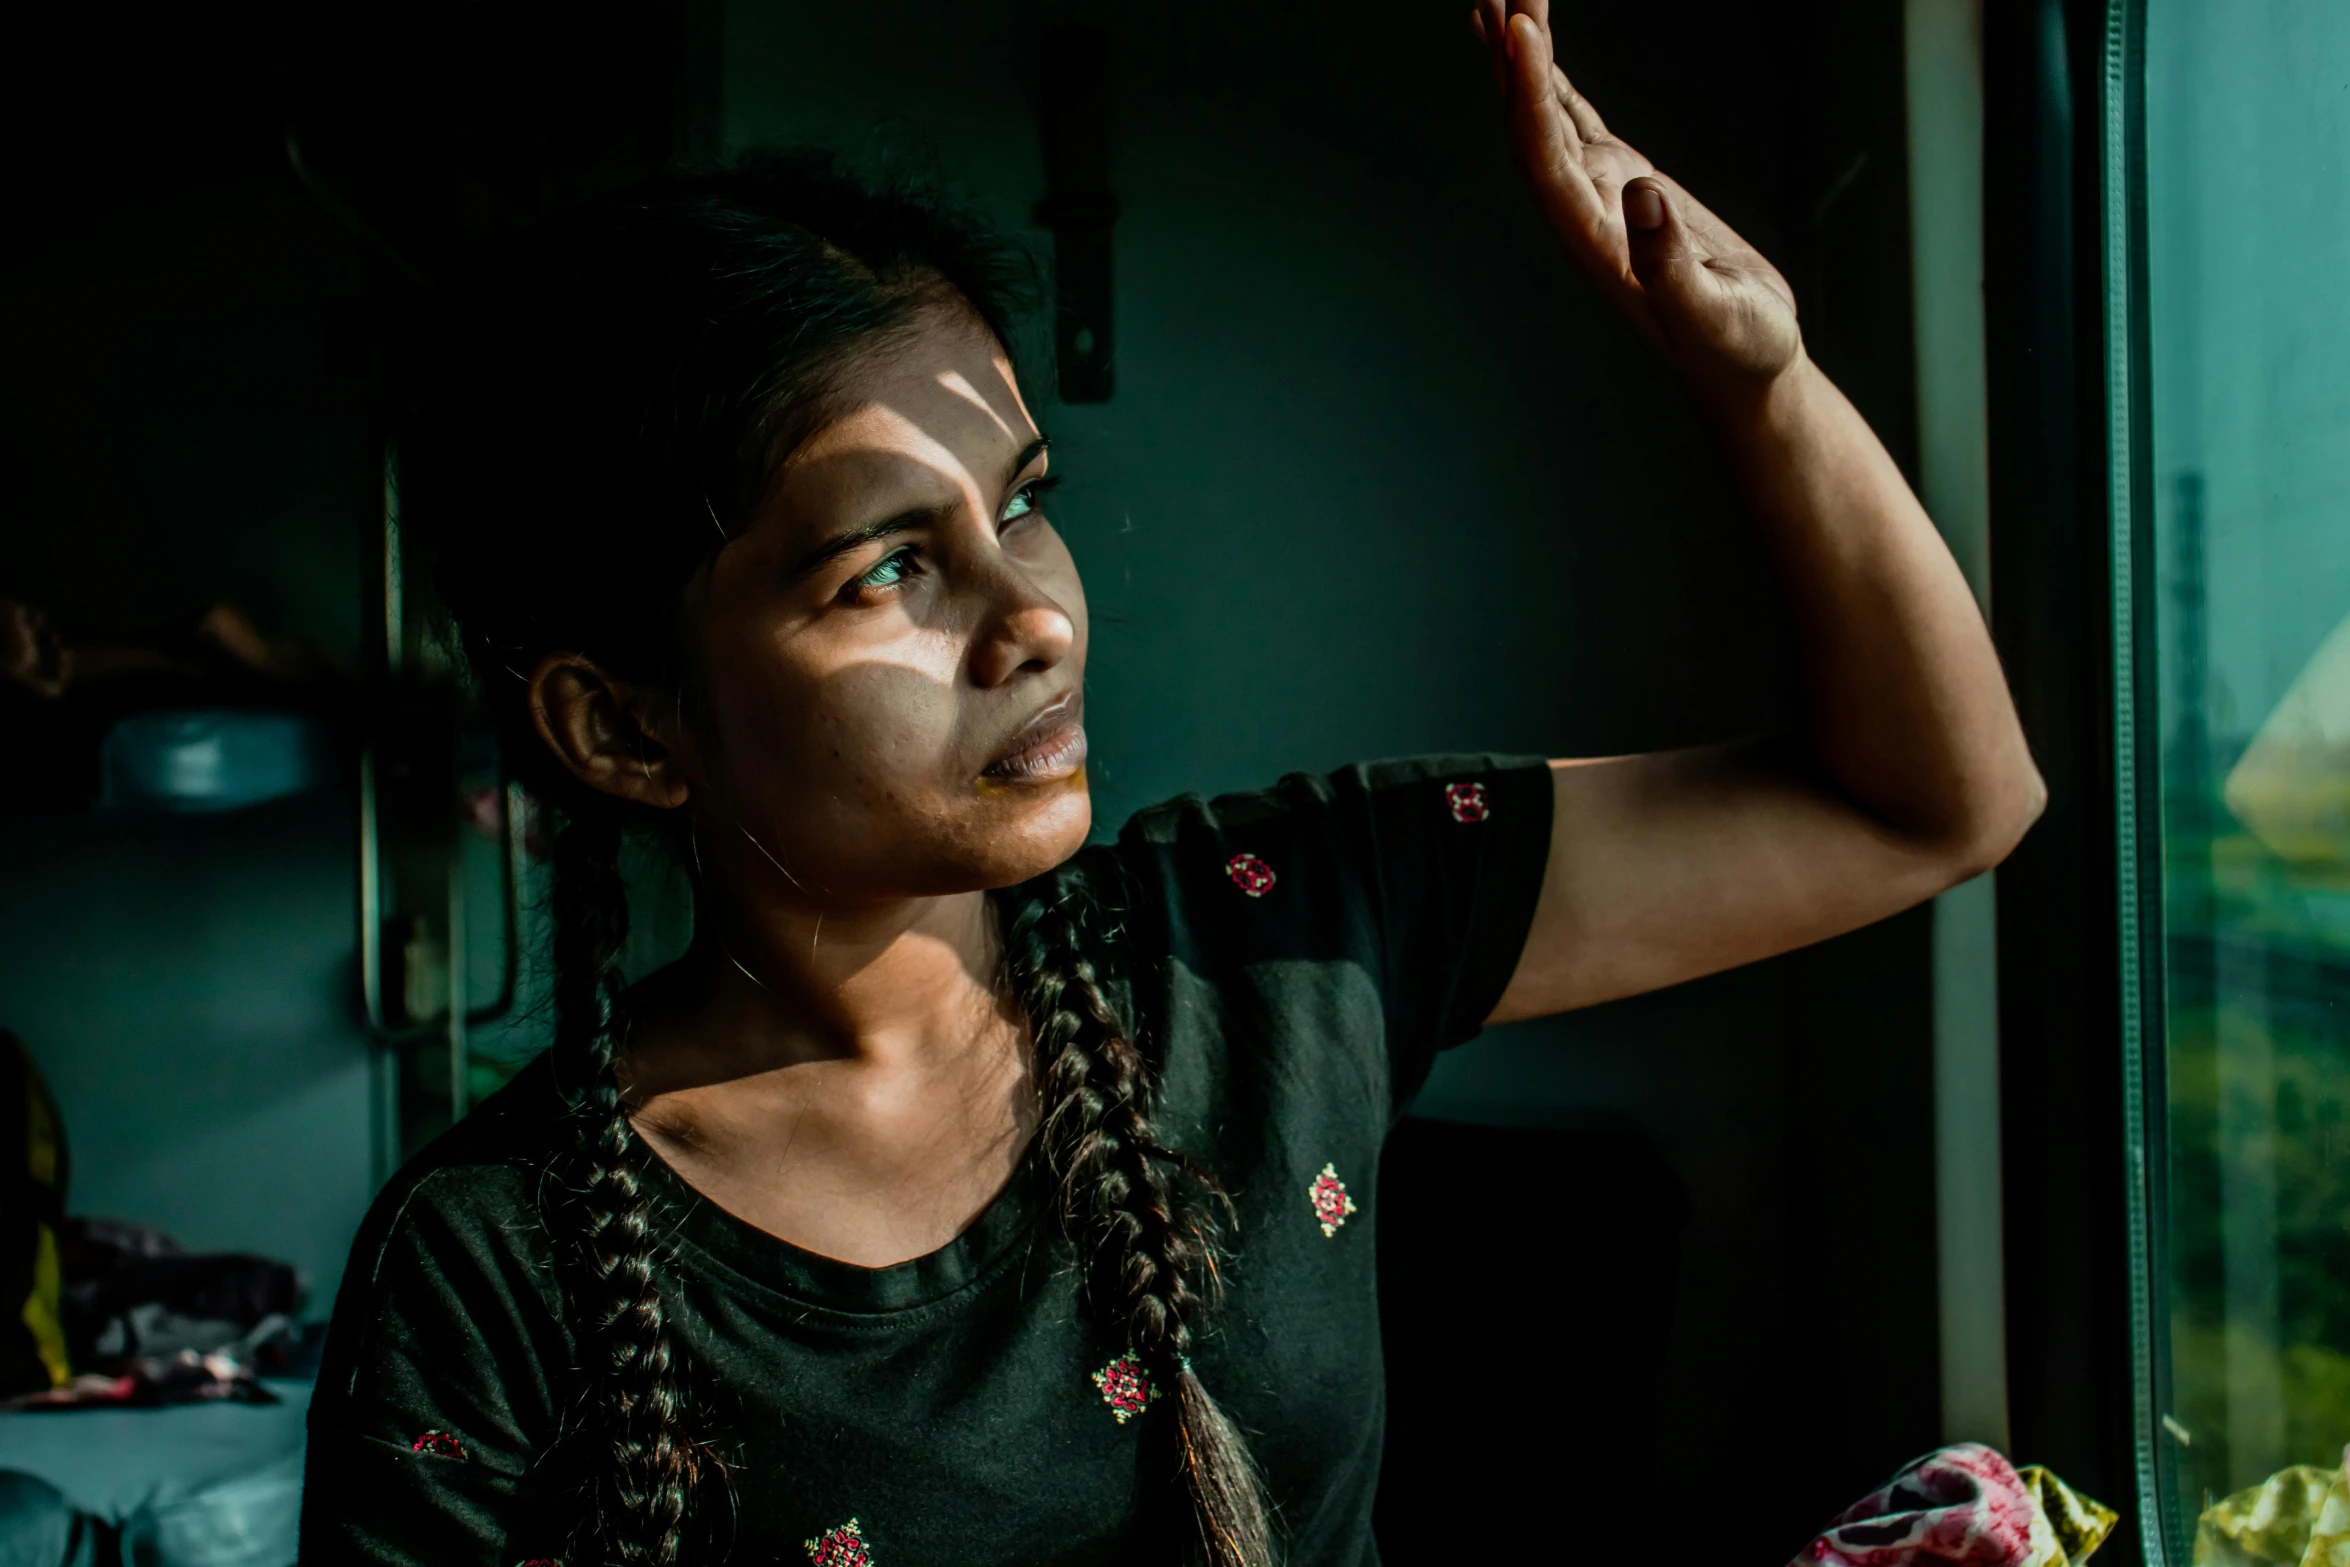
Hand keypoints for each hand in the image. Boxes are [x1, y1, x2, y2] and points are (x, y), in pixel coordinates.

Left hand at [1472, 1, 1801, 396]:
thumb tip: (1643, 194)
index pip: (1545, 157)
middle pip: (1529, 123)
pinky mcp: (1622, 183)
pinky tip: (1530, 41)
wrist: (1747, 367)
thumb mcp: (1713, 314)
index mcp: (1596, 242)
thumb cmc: (1737, 351)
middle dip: (1511, 56)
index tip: (1519, 28)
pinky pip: (1572, 119)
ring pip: (1543, 114)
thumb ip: (1672, 264)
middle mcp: (1582, 213)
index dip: (1527, 94)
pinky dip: (1549, 76)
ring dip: (1520, 58)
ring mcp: (1598, 195)